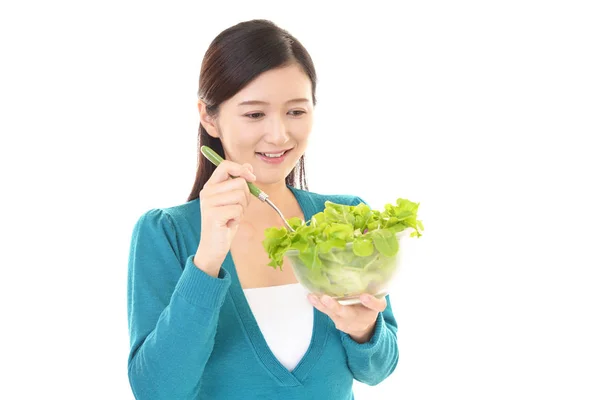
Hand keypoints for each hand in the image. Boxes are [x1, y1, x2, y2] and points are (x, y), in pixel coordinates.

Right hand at [194, 160, 255, 275]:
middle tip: (237, 209)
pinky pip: (238, 209)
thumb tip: (248, 166)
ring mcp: (208, 202)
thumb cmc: (224, 223)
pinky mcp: (213, 214)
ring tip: (232, 217)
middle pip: (239, 183)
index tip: (252, 178)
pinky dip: (238, 218)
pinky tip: (229, 224)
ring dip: (242, 209)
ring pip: (240, 196)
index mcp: (210, 185)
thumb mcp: (233, 200)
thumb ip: (238, 183)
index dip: (241, 169)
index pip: (225, 166)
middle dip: (246, 197)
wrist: (213, 247)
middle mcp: (207, 191)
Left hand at [307, 293, 386, 343]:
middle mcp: (358, 317)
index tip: (364, 297)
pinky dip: (317, 304)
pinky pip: (326, 312)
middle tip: (325, 299)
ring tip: (312, 296)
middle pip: (347, 313)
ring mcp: (344, 320)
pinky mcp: (335, 319)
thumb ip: (375, 290)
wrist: (363, 327)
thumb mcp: (378, 300)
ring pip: (332, 313)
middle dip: (335, 306)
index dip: (371, 302)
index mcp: (373, 310)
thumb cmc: (369, 307)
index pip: (376, 306)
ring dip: (321, 305)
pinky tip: (310, 296)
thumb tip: (371, 272)